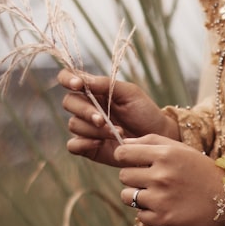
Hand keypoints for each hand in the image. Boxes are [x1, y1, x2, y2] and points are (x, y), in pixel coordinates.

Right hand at [58, 71, 178, 166]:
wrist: (157, 138)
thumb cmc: (145, 112)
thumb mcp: (130, 93)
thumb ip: (106, 85)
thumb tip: (83, 80)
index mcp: (94, 90)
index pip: (69, 78)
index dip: (68, 79)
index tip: (78, 85)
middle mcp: (87, 107)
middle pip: (69, 102)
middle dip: (86, 110)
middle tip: (103, 119)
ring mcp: (86, 127)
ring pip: (74, 124)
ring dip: (94, 129)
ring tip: (116, 132)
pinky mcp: (88, 147)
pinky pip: (73, 145)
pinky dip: (84, 144)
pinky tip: (100, 143)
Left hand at [115, 134, 224, 225]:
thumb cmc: (201, 170)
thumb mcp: (180, 149)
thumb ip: (150, 141)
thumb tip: (123, 143)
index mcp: (165, 155)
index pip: (122, 154)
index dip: (124, 158)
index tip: (132, 162)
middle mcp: (161, 176)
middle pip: (123, 175)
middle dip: (134, 177)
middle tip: (153, 180)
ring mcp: (161, 199)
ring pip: (126, 196)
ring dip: (137, 196)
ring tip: (157, 194)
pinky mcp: (162, 219)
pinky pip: (139, 215)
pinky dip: (149, 212)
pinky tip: (166, 207)